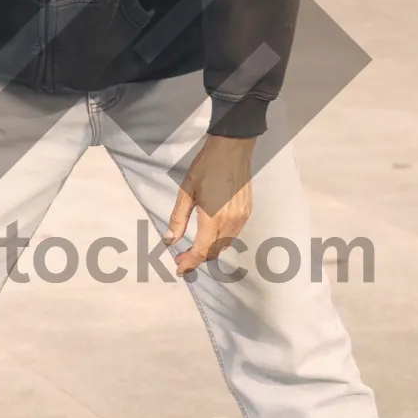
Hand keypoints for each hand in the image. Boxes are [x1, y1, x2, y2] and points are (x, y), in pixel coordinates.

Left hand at [164, 135, 254, 275]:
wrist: (232, 149)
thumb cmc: (206, 166)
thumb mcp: (186, 192)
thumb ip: (178, 219)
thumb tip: (169, 240)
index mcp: (213, 219)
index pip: (201, 251)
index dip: (189, 263)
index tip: (179, 269)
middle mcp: (230, 222)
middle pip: (214, 252)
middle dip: (198, 258)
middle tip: (182, 257)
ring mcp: (241, 218)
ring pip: (225, 245)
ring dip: (210, 250)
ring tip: (195, 248)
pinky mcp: (247, 212)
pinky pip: (234, 234)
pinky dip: (221, 240)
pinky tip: (211, 235)